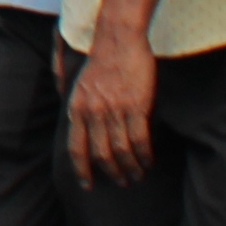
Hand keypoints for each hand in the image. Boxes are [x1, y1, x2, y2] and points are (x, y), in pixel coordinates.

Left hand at [67, 30, 159, 186]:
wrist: (118, 40)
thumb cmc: (101, 63)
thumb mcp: (80, 86)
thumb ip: (80, 108)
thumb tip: (78, 129)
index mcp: (77, 108)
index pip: (76, 148)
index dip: (82, 170)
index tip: (88, 186)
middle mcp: (93, 112)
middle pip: (101, 155)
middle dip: (112, 173)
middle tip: (122, 183)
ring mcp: (114, 110)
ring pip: (121, 151)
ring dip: (130, 168)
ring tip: (137, 176)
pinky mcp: (135, 106)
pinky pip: (139, 139)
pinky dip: (144, 154)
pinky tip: (148, 161)